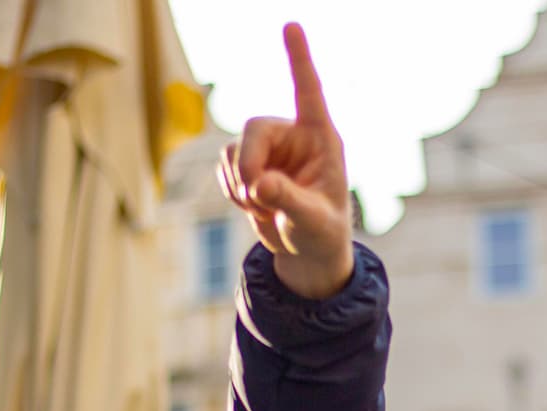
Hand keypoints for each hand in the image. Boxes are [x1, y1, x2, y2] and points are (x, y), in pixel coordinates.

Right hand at [216, 23, 353, 298]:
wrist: (307, 251)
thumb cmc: (322, 233)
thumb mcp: (313, 221)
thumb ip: (288, 200)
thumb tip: (259, 184)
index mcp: (322, 138)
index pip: (308, 92)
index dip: (299, 59)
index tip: (292, 24)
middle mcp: (293, 136)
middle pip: (253, 128)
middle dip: (247, 164)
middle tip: (255, 198)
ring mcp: (268, 148)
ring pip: (233, 151)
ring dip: (240, 185)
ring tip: (264, 211)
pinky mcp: (247, 162)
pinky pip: (225, 167)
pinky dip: (232, 191)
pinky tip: (254, 208)